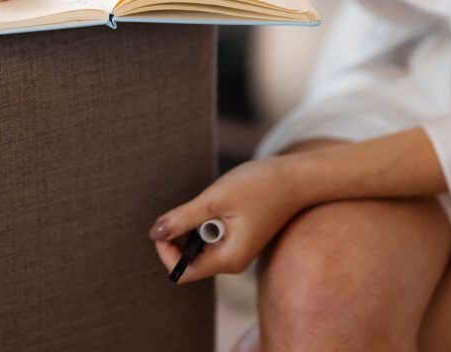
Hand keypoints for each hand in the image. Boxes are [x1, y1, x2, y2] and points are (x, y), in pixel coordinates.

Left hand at [148, 156, 301, 281]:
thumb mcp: (215, 200)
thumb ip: (183, 219)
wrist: (295, 178)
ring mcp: (237, 250)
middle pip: (190, 260)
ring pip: (200, 246)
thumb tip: (154, 234)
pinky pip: (211, 236)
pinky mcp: (239, 237)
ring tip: (205, 202)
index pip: (183, 271)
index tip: (163, 224)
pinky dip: (205, 221)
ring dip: (192, 226)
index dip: (166, 250)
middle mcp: (232, 261)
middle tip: (183, 207)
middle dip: (179, 236)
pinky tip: (215, 202)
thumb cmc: (259, 186)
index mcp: (228, 260)